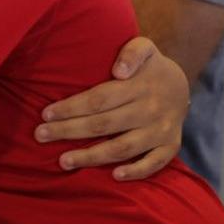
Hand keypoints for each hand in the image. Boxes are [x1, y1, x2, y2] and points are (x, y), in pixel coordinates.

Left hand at [34, 36, 188, 180]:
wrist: (182, 86)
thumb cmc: (150, 67)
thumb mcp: (145, 48)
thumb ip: (132, 53)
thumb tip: (118, 71)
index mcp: (140, 86)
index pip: (99, 99)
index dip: (71, 108)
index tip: (46, 114)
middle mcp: (151, 110)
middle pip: (104, 125)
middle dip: (69, 131)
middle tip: (41, 135)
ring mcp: (161, 131)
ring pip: (123, 148)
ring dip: (92, 156)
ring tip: (63, 161)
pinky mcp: (170, 146)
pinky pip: (154, 163)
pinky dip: (136, 171)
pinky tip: (113, 176)